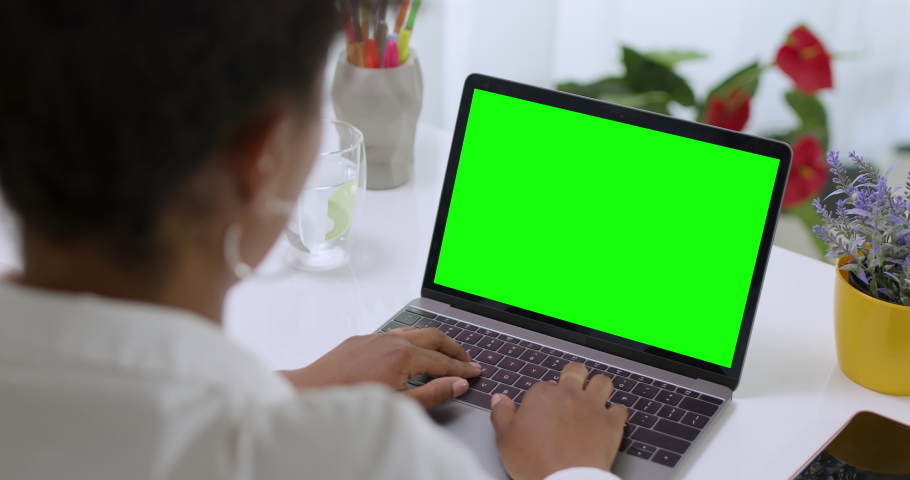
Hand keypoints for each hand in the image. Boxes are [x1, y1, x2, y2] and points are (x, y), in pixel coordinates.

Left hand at [279, 327, 481, 408]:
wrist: (311, 391)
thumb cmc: (351, 400)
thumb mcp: (401, 403)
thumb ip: (434, 393)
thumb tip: (458, 384)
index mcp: (403, 354)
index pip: (443, 360)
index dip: (462, 367)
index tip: (475, 372)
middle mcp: (391, 339)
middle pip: (434, 336)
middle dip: (454, 347)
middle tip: (467, 359)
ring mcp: (376, 336)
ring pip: (414, 331)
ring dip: (434, 341)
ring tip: (445, 353)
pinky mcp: (362, 339)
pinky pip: (395, 333)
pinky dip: (412, 340)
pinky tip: (412, 353)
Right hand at [490, 362, 628, 479]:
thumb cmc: (535, 461)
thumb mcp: (505, 439)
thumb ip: (501, 414)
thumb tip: (499, 399)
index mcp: (542, 395)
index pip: (543, 385)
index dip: (543, 397)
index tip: (542, 410)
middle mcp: (569, 394)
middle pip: (575, 370)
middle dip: (574, 375)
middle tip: (571, 388)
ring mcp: (593, 406)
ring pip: (602, 382)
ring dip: (598, 387)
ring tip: (593, 397)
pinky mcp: (612, 423)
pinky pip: (620, 409)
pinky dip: (616, 413)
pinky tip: (609, 419)